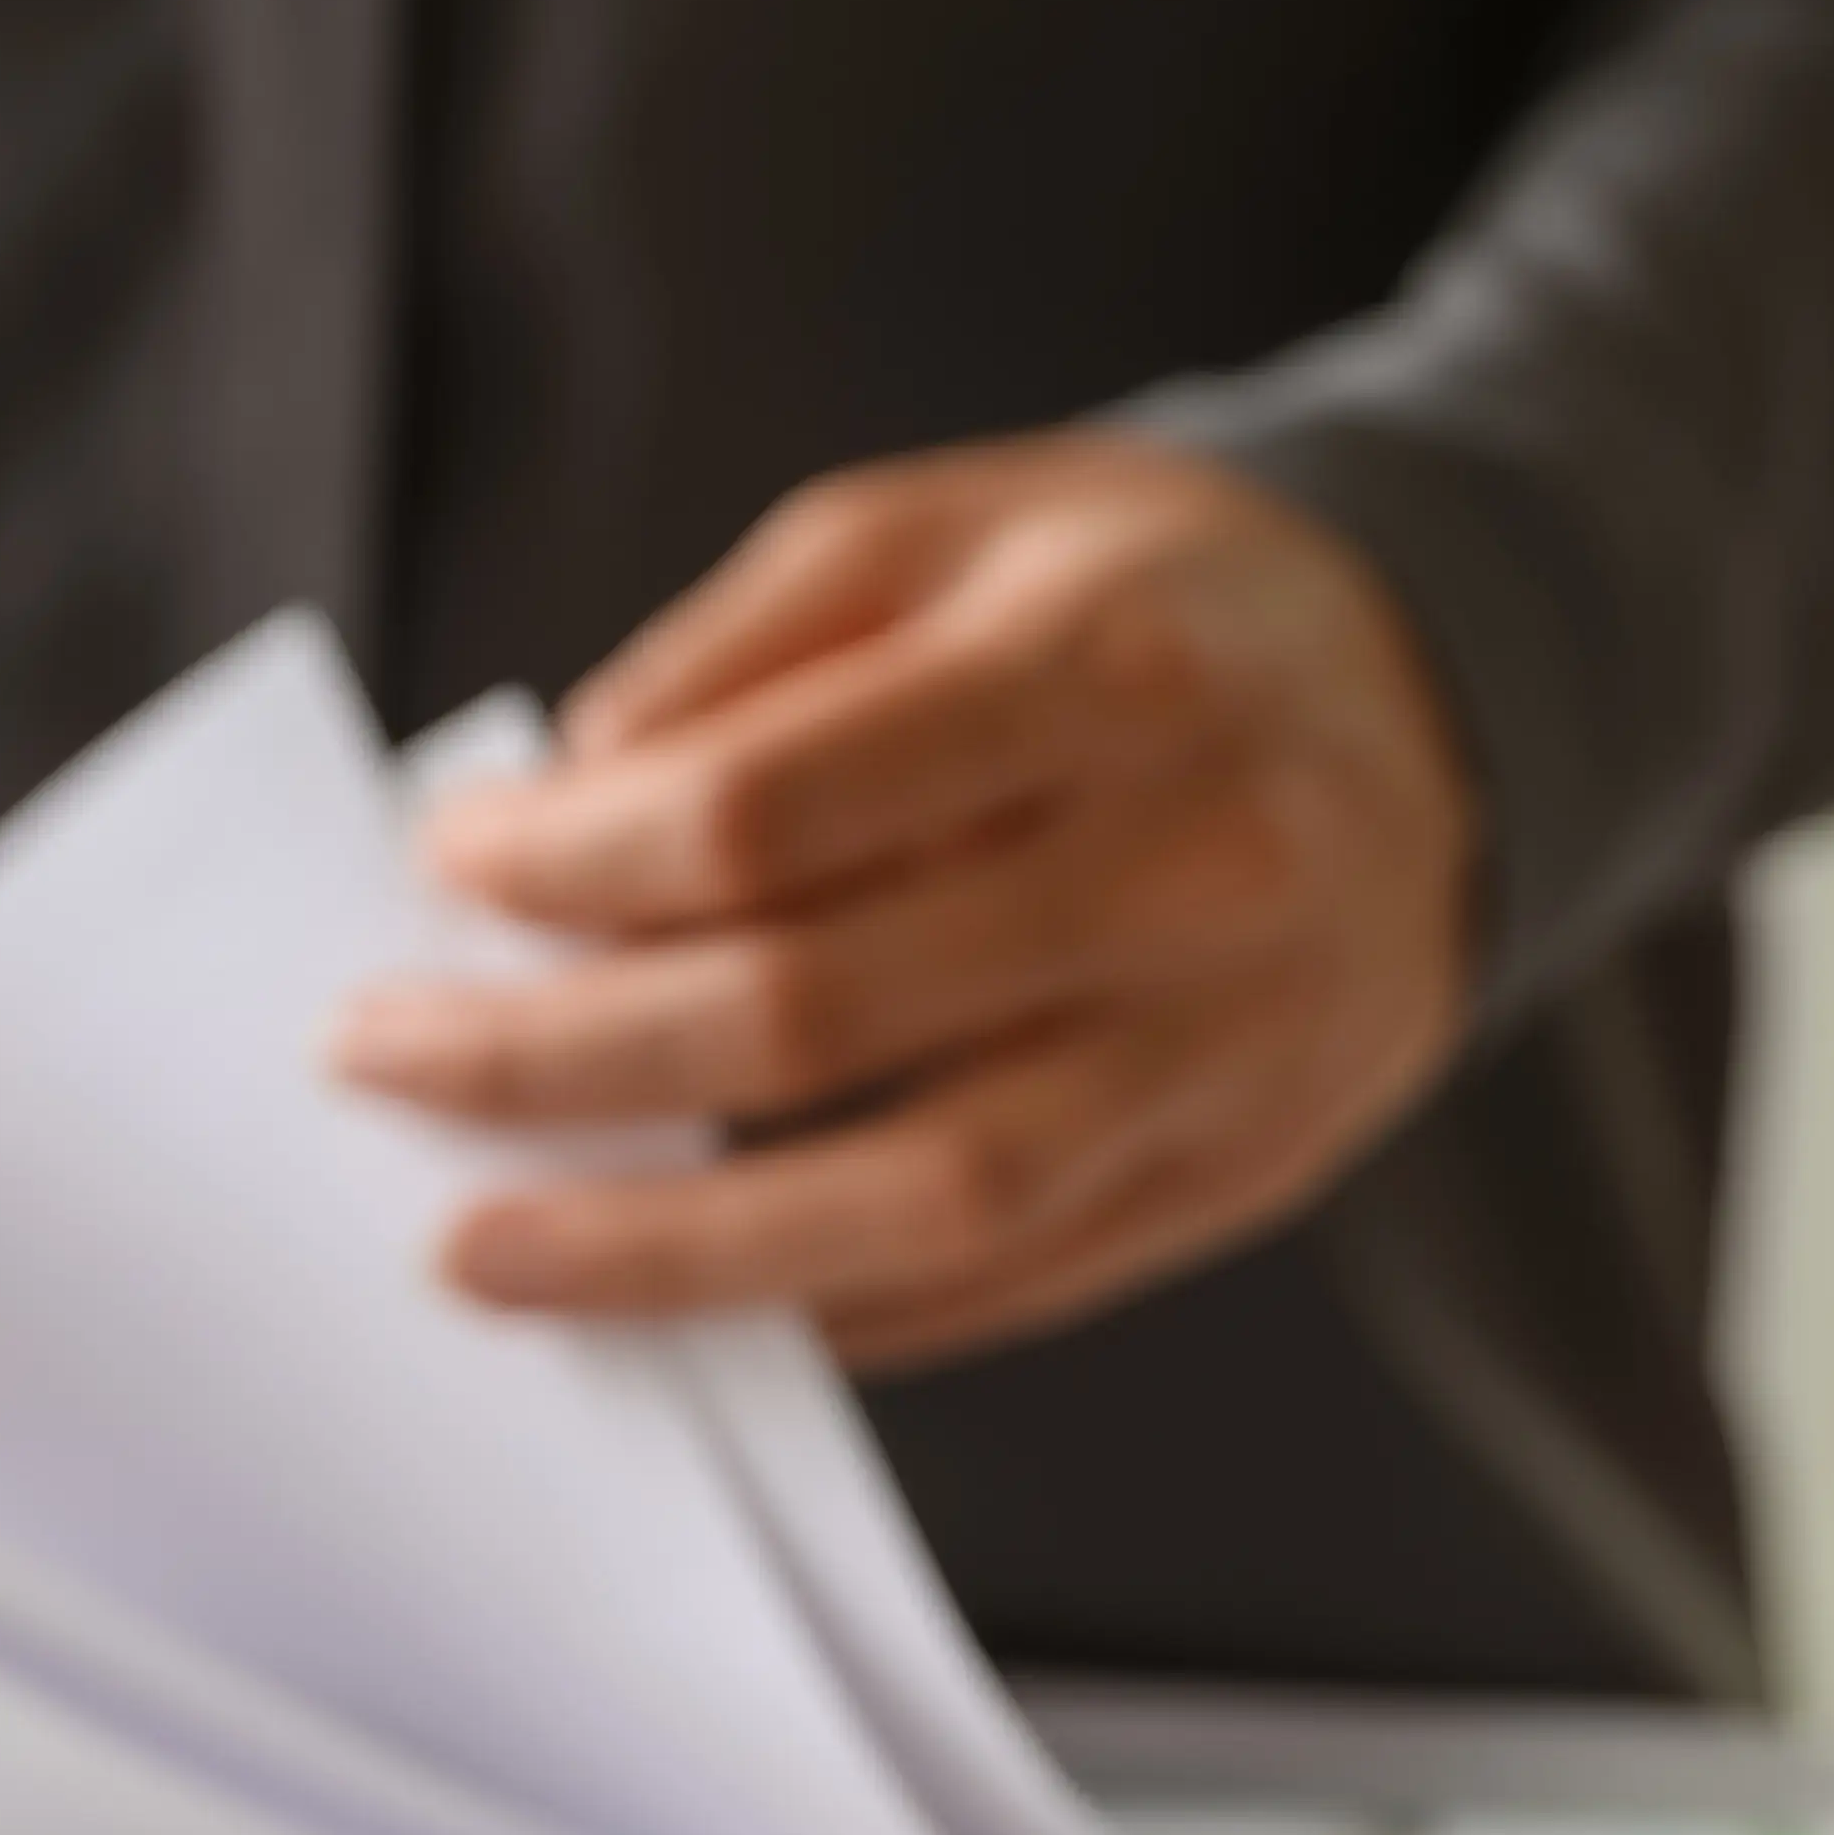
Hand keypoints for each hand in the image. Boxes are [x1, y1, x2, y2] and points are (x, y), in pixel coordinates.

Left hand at [344, 432, 1481, 1373]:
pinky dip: (816, 1303)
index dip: (573, 861)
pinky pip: (997, 1286)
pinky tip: (674, 1294)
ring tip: (486, 1249)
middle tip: (383, 1061)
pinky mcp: (1236, 1174)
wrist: (1450, 709)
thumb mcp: (955, 530)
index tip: (453, 867)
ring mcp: (1225, 1050)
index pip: (771, 810)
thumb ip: (749, 651)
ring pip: (909, 1201)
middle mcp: (1186, 873)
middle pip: (808, 1018)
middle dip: (557, 1059)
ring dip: (666, 1248)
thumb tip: (568, 805)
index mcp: (1103, 674)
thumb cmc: (1152, 610)